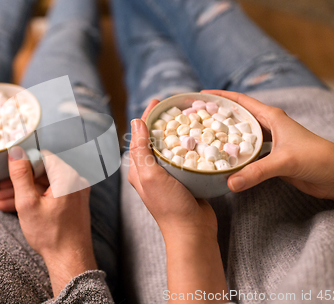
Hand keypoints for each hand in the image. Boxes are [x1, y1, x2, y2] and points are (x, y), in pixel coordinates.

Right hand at [6, 147, 96, 296]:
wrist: (70, 260)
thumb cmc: (51, 234)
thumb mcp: (28, 203)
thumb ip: (20, 175)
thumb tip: (15, 152)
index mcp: (67, 177)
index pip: (44, 156)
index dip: (24, 162)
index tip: (8, 171)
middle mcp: (75, 181)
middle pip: (43, 171)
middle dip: (20, 180)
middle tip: (0, 188)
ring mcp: (75, 193)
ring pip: (45, 185)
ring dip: (24, 191)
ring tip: (0, 199)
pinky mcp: (72, 204)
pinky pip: (51, 194)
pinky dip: (35, 199)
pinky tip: (14, 207)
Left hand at [128, 101, 216, 238]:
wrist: (192, 232)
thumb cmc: (169, 206)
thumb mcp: (150, 176)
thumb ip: (141, 150)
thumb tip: (135, 122)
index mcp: (138, 169)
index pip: (140, 136)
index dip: (148, 116)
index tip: (159, 101)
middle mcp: (151, 171)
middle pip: (155, 139)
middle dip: (163, 121)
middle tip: (175, 106)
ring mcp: (168, 176)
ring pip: (170, 148)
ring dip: (177, 131)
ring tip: (188, 117)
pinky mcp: (184, 180)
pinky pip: (185, 158)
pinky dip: (189, 145)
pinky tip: (198, 138)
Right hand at [202, 90, 333, 208]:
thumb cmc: (319, 158)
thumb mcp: (286, 161)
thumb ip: (257, 171)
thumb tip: (230, 182)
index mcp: (272, 117)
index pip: (241, 101)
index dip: (220, 97)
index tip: (200, 96)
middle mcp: (269, 127)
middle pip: (237, 118)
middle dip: (217, 117)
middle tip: (195, 120)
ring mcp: (270, 144)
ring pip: (241, 138)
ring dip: (225, 138)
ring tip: (204, 141)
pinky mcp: (271, 159)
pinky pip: (247, 156)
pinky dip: (235, 157)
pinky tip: (223, 162)